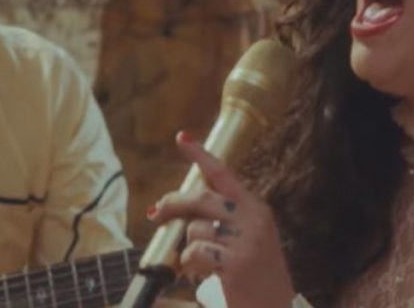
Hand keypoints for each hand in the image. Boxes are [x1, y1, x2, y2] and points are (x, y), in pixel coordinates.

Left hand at [148, 131, 295, 307]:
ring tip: (198, 264)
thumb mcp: (248, 239)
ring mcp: (247, 240)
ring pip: (195, 228)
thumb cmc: (255, 276)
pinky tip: (198, 273)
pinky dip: (188, 263)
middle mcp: (254, 219)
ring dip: (187, 246)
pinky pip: (195, 252)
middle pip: (202, 198)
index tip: (182, 138)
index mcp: (257, 208)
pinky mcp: (236, 263)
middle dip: (173, 204)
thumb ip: (224, 218)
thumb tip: (182, 205)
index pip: (225, 175)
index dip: (201, 156)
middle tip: (156, 214)